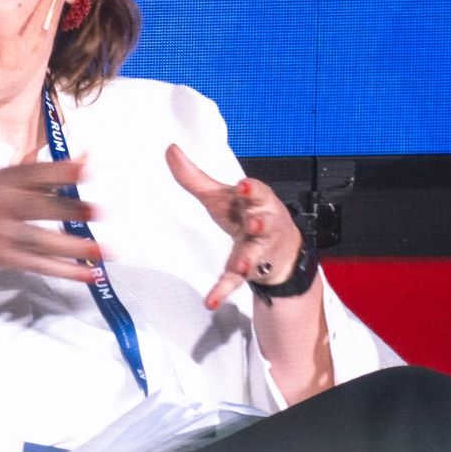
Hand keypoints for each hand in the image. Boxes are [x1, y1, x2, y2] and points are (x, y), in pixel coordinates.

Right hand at [0, 159, 101, 280]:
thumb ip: (38, 172)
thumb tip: (84, 158)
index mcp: (1, 180)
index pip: (34, 174)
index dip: (61, 172)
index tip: (88, 169)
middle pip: (38, 208)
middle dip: (69, 210)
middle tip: (100, 212)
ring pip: (41, 241)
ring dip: (74, 247)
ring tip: (103, 250)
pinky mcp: (1, 258)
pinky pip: (38, 264)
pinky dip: (65, 271)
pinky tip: (88, 274)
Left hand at [166, 145, 307, 309]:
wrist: (279, 248)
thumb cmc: (247, 214)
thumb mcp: (222, 195)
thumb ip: (195, 176)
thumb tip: (170, 149)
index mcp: (257, 201)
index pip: (258, 192)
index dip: (252, 189)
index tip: (243, 185)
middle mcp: (263, 224)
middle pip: (265, 222)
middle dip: (261, 222)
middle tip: (255, 222)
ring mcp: (259, 248)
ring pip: (257, 252)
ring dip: (250, 258)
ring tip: (243, 265)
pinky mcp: (251, 269)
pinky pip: (236, 280)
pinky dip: (223, 291)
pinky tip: (211, 302)